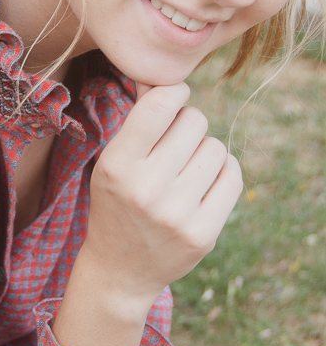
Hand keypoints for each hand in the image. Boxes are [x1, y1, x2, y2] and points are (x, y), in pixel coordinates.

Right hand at [83, 82, 242, 315]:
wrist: (119, 270)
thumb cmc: (116, 203)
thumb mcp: (112, 162)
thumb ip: (139, 120)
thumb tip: (162, 76)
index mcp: (116, 165)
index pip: (162, 104)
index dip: (174, 94)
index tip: (173, 101)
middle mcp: (145, 189)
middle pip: (195, 120)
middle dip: (188, 125)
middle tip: (174, 146)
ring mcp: (176, 214)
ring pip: (216, 148)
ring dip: (205, 152)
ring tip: (186, 171)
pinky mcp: (203, 234)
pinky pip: (233, 177)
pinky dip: (224, 172)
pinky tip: (205, 182)